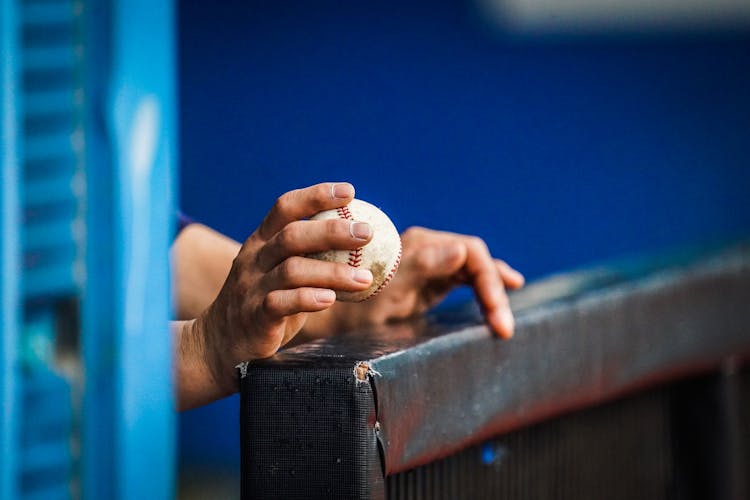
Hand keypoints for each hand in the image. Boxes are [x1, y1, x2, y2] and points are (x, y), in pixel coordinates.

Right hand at [177, 182, 375, 407]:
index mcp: (261, 241)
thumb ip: (312, 258)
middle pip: (292, 236)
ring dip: (333, 272)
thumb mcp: (283, 273)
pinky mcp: (254, 315)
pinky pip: (281, 303)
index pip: (285, 207)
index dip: (316, 196)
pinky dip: (308, 299)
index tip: (349, 192)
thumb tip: (363, 247)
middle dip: (332, 231)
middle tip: (366, 233)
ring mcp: (252, 286)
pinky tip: (331, 299)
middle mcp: (254, 258)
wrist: (221, 341)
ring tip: (364, 278)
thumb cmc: (265, 302)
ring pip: (292, 270)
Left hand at [319, 227, 523, 338]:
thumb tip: (461, 250)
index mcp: (421, 243)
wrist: (334, 319)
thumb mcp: (389, 290)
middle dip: (494, 292)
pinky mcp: (432, 280)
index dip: (490, 279)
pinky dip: (486, 288)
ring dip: (493, 294)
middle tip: (504, 328)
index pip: (471, 252)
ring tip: (505, 323)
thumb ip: (422, 266)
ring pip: (476, 271)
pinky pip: (467, 280)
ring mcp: (432, 263)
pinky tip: (504, 293)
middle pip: (477, 262)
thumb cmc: (356, 306)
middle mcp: (429, 248)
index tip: (496, 313)